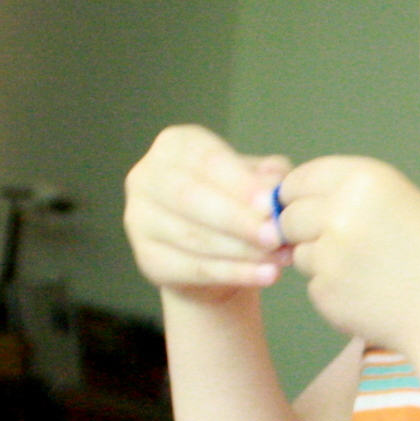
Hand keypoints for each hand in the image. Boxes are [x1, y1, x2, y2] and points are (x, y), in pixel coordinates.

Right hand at [122, 126, 289, 301]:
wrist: (214, 251)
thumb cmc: (236, 202)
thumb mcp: (256, 181)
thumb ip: (269, 176)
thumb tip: (274, 184)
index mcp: (175, 145)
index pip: (207, 161)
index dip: (239, 183)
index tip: (270, 204)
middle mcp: (147, 176)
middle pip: (191, 198)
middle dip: (237, 219)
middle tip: (275, 236)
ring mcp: (139, 219)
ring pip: (193, 237)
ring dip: (242, 251)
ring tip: (280, 258)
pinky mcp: (147, 258)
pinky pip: (193, 268)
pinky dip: (234, 274)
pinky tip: (266, 275)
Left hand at [274, 156, 419, 352]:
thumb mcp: (394, 199)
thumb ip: (337, 195)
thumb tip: (268, 205)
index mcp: (364, 178)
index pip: (298, 178)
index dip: (303, 196)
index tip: (323, 210)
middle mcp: (342, 212)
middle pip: (288, 215)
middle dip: (305, 230)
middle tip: (350, 244)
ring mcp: (331, 255)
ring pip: (298, 251)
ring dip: (320, 260)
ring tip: (368, 268)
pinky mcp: (326, 292)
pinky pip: (312, 284)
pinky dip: (333, 289)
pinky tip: (369, 292)